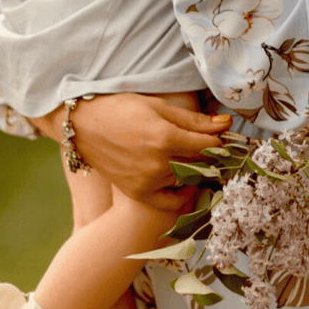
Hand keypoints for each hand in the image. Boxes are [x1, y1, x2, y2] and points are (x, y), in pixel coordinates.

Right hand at [72, 93, 230, 209]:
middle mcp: (158, 164)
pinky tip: (183, 182)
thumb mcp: (158, 106)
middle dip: (208, 154)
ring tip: (186, 155)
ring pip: (187, 180)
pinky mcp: (138, 193)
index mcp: (165, 138)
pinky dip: (181, 194)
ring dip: (194, 170)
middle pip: (201, 164)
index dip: (218, 140)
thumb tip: (225, 124)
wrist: (82, 126)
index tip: (219, 135)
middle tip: (205, 145)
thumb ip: (193, 119)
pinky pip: (170, 202)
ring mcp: (148, 182)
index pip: (208, 145)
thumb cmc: (119, 110)